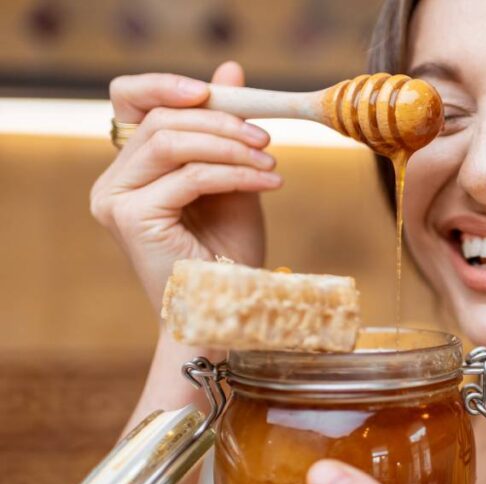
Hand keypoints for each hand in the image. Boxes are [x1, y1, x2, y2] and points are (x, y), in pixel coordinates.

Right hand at [90, 61, 280, 313]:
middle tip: (265, 138)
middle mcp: (114, 182)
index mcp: (132, 169)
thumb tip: (229, 70)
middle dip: (220, 121)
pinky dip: (236, 173)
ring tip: (271, 163)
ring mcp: (117, 200)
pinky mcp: (132, 218)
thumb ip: (226, 130)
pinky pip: (191, 176)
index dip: (166, 84)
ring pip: (172, 142)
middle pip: (159, 120)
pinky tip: (269, 182)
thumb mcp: (233, 178)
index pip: (131, 102)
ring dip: (231, 146)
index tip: (215, 89)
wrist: (229, 310)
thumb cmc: (228, 253)